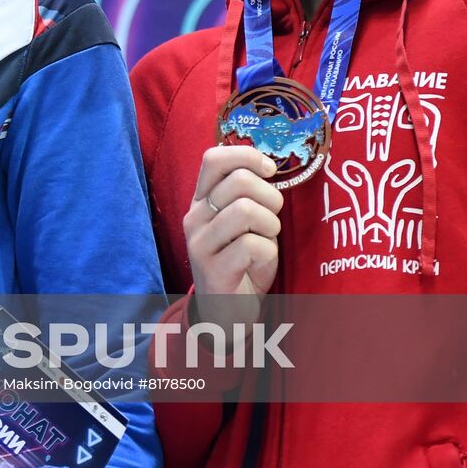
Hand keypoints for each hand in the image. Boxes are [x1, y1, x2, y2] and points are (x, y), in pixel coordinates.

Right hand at [185, 146, 281, 330]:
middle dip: (271, 197)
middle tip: (272, 217)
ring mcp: (200, 244)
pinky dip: (268, 253)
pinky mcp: (213, 269)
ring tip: (267, 240)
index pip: (213, 158)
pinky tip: (260, 263)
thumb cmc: (242, 261)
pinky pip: (253, 246)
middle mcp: (194, 218)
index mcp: (200, 201)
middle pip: (239, 182)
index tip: (269, 171)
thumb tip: (268, 165)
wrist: (226, 311)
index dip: (247, 156)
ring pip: (246, 210)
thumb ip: (247, 195)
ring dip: (270, 225)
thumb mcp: (242, 222)